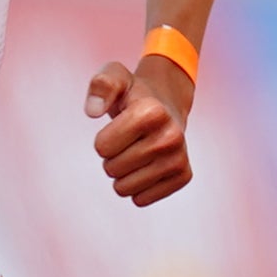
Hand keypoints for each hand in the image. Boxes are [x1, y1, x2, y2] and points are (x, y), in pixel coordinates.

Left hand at [84, 56, 194, 205]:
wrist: (167, 105)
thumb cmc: (133, 95)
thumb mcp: (114, 77)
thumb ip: (100, 86)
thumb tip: (93, 112)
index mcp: (152, 112)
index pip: (102, 147)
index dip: (103, 139)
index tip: (119, 126)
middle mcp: (171, 136)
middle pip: (112, 169)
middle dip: (112, 157)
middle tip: (127, 141)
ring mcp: (179, 158)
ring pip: (124, 189)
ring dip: (122, 173)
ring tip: (135, 153)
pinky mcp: (183, 176)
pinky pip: (141, 199)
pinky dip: (137, 187)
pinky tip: (146, 166)